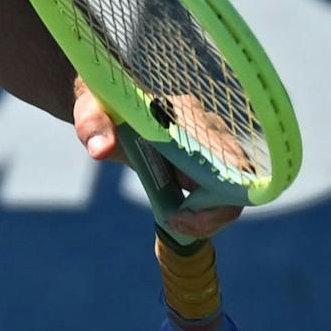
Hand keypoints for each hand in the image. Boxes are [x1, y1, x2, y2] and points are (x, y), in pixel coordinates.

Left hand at [73, 76, 245, 240]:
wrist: (113, 105)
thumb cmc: (104, 107)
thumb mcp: (91, 114)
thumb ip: (93, 125)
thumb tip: (101, 149)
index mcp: (186, 114)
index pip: (224, 158)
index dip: (211, 196)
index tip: (177, 215)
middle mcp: (209, 128)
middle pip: (239, 179)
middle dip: (213, 214)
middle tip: (175, 224)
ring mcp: (214, 144)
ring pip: (236, 189)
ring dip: (210, 215)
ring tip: (175, 223)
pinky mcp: (210, 160)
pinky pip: (223, 193)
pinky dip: (205, 213)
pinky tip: (178, 216)